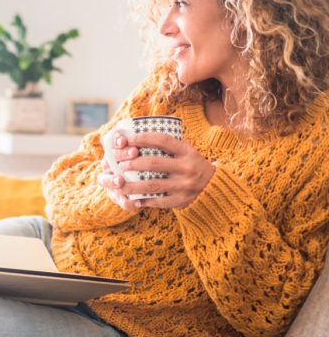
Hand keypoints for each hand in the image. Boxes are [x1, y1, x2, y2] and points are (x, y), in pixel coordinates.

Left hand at [98, 132, 215, 208]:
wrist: (216, 186)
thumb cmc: (194, 165)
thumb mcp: (187, 151)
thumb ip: (169, 145)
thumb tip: (139, 136)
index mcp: (187, 151)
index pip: (162, 140)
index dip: (143, 138)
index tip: (127, 140)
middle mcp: (187, 167)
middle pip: (154, 164)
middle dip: (133, 163)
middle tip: (120, 164)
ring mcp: (185, 185)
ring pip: (152, 185)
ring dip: (133, 185)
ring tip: (119, 184)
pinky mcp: (182, 201)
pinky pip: (159, 201)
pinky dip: (145, 200)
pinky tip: (134, 200)